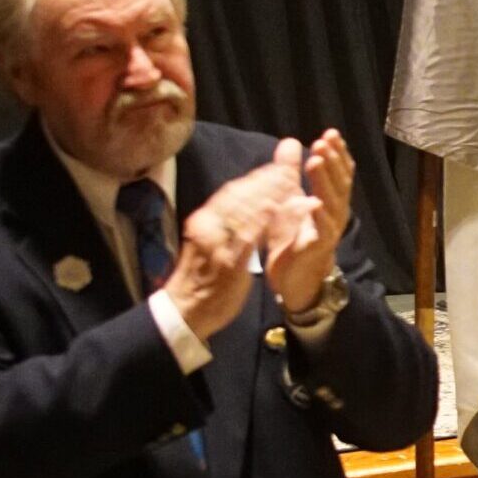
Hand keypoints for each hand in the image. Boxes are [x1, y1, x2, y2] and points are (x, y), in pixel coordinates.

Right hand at [165, 146, 304, 338]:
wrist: (187, 310)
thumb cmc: (204, 277)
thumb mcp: (213, 242)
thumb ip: (229, 223)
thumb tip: (248, 202)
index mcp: (205, 220)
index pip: (233, 191)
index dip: (257, 178)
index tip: (279, 167)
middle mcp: (207, 225)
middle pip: (238, 195)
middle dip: (265, 180)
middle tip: (289, 169)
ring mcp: (216, 242)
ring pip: (242, 210)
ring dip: (267, 194)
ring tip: (291, 183)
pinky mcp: (226, 261)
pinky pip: (245, 236)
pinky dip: (261, 220)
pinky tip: (276, 208)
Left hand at [266, 130, 353, 313]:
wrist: (294, 280)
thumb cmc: (294, 239)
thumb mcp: (289, 199)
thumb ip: (290, 172)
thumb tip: (290, 142)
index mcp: (330, 201)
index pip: (339, 172)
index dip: (337, 153)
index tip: (330, 133)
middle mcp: (335, 213)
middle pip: (339, 183)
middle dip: (333, 161)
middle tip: (324, 141)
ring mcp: (329, 230)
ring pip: (332, 202)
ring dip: (325, 181)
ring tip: (317, 160)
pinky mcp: (318, 248)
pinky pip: (323, 230)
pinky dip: (320, 217)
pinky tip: (316, 203)